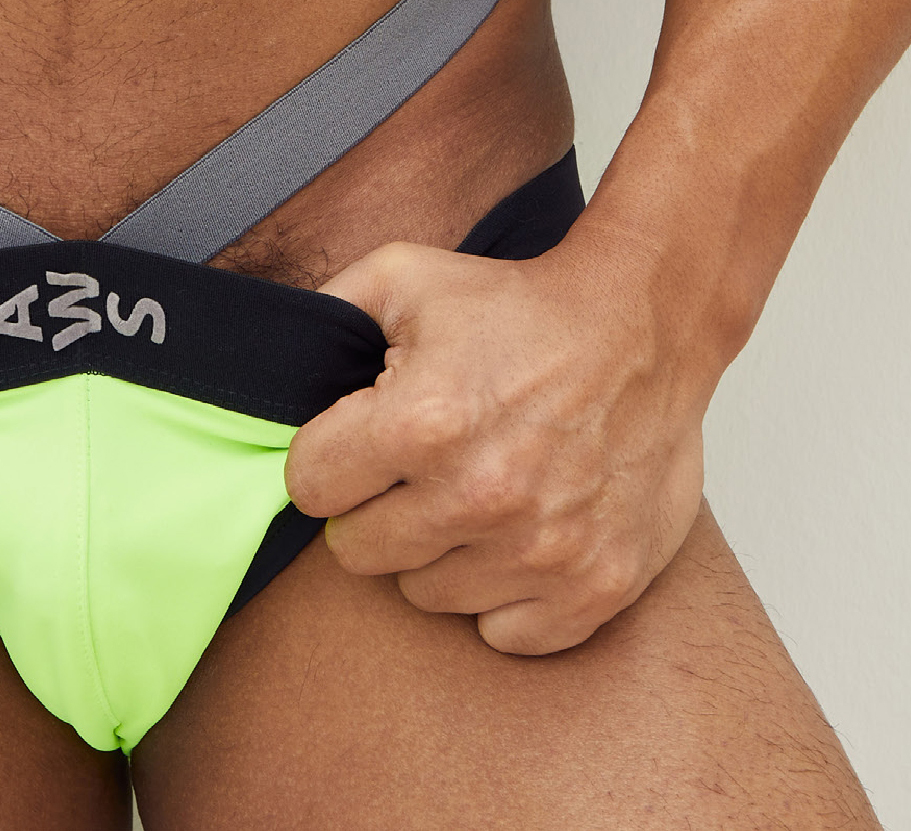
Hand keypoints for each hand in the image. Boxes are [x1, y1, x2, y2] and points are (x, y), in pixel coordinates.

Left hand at [286, 227, 707, 653]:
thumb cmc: (522, 307)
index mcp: (423, 422)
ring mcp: (541, 553)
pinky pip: (503, 634)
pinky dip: (504, 595)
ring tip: (476, 490)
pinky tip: (517, 534)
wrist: (644, 327)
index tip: (359, 442)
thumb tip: (266, 363)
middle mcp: (479, 497)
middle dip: (377, 508)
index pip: (310, 487)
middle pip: (360, 553)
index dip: (328, 459)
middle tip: (420, 467)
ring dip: (441, 551)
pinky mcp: (592, 590)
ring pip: (429, 596)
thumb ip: (327, 315)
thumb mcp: (404, 276)